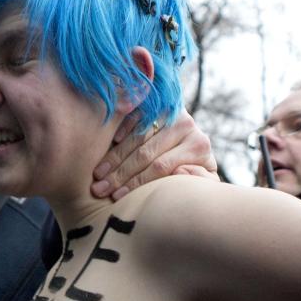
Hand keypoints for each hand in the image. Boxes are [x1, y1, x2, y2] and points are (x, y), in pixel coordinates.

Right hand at [91, 110, 216, 199]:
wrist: (194, 143)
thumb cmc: (193, 170)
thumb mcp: (203, 180)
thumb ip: (200, 181)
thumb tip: (181, 172)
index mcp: (198, 146)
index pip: (160, 167)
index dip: (136, 183)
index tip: (117, 197)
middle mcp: (186, 125)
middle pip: (146, 153)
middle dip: (120, 174)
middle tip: (99, 189)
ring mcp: (170, 111)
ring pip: (137, 137)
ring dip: (114, 157)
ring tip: (98, 175)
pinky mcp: (157, 103)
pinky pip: (134, 116)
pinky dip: (121, 130)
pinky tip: (108, 146)